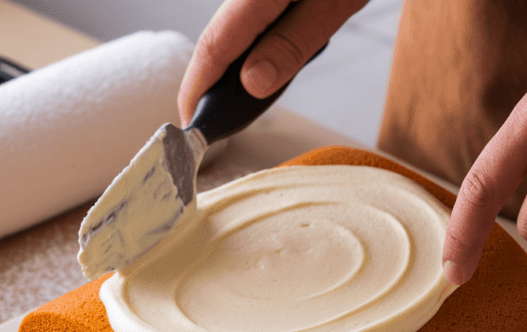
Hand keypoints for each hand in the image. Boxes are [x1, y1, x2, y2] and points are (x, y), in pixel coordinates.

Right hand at [178, 0, 368, 124]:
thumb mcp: (336, 4)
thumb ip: (293, 43)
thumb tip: (251, 84)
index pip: (214, 46)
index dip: (196, 90)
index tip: (190, 125)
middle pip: (217, 37)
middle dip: (211, 83)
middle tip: (212, 123)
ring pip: (231, 28)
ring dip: (229, 66)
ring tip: (232, 102)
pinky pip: (247, 17)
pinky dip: (246, 45)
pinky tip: (259, 65)